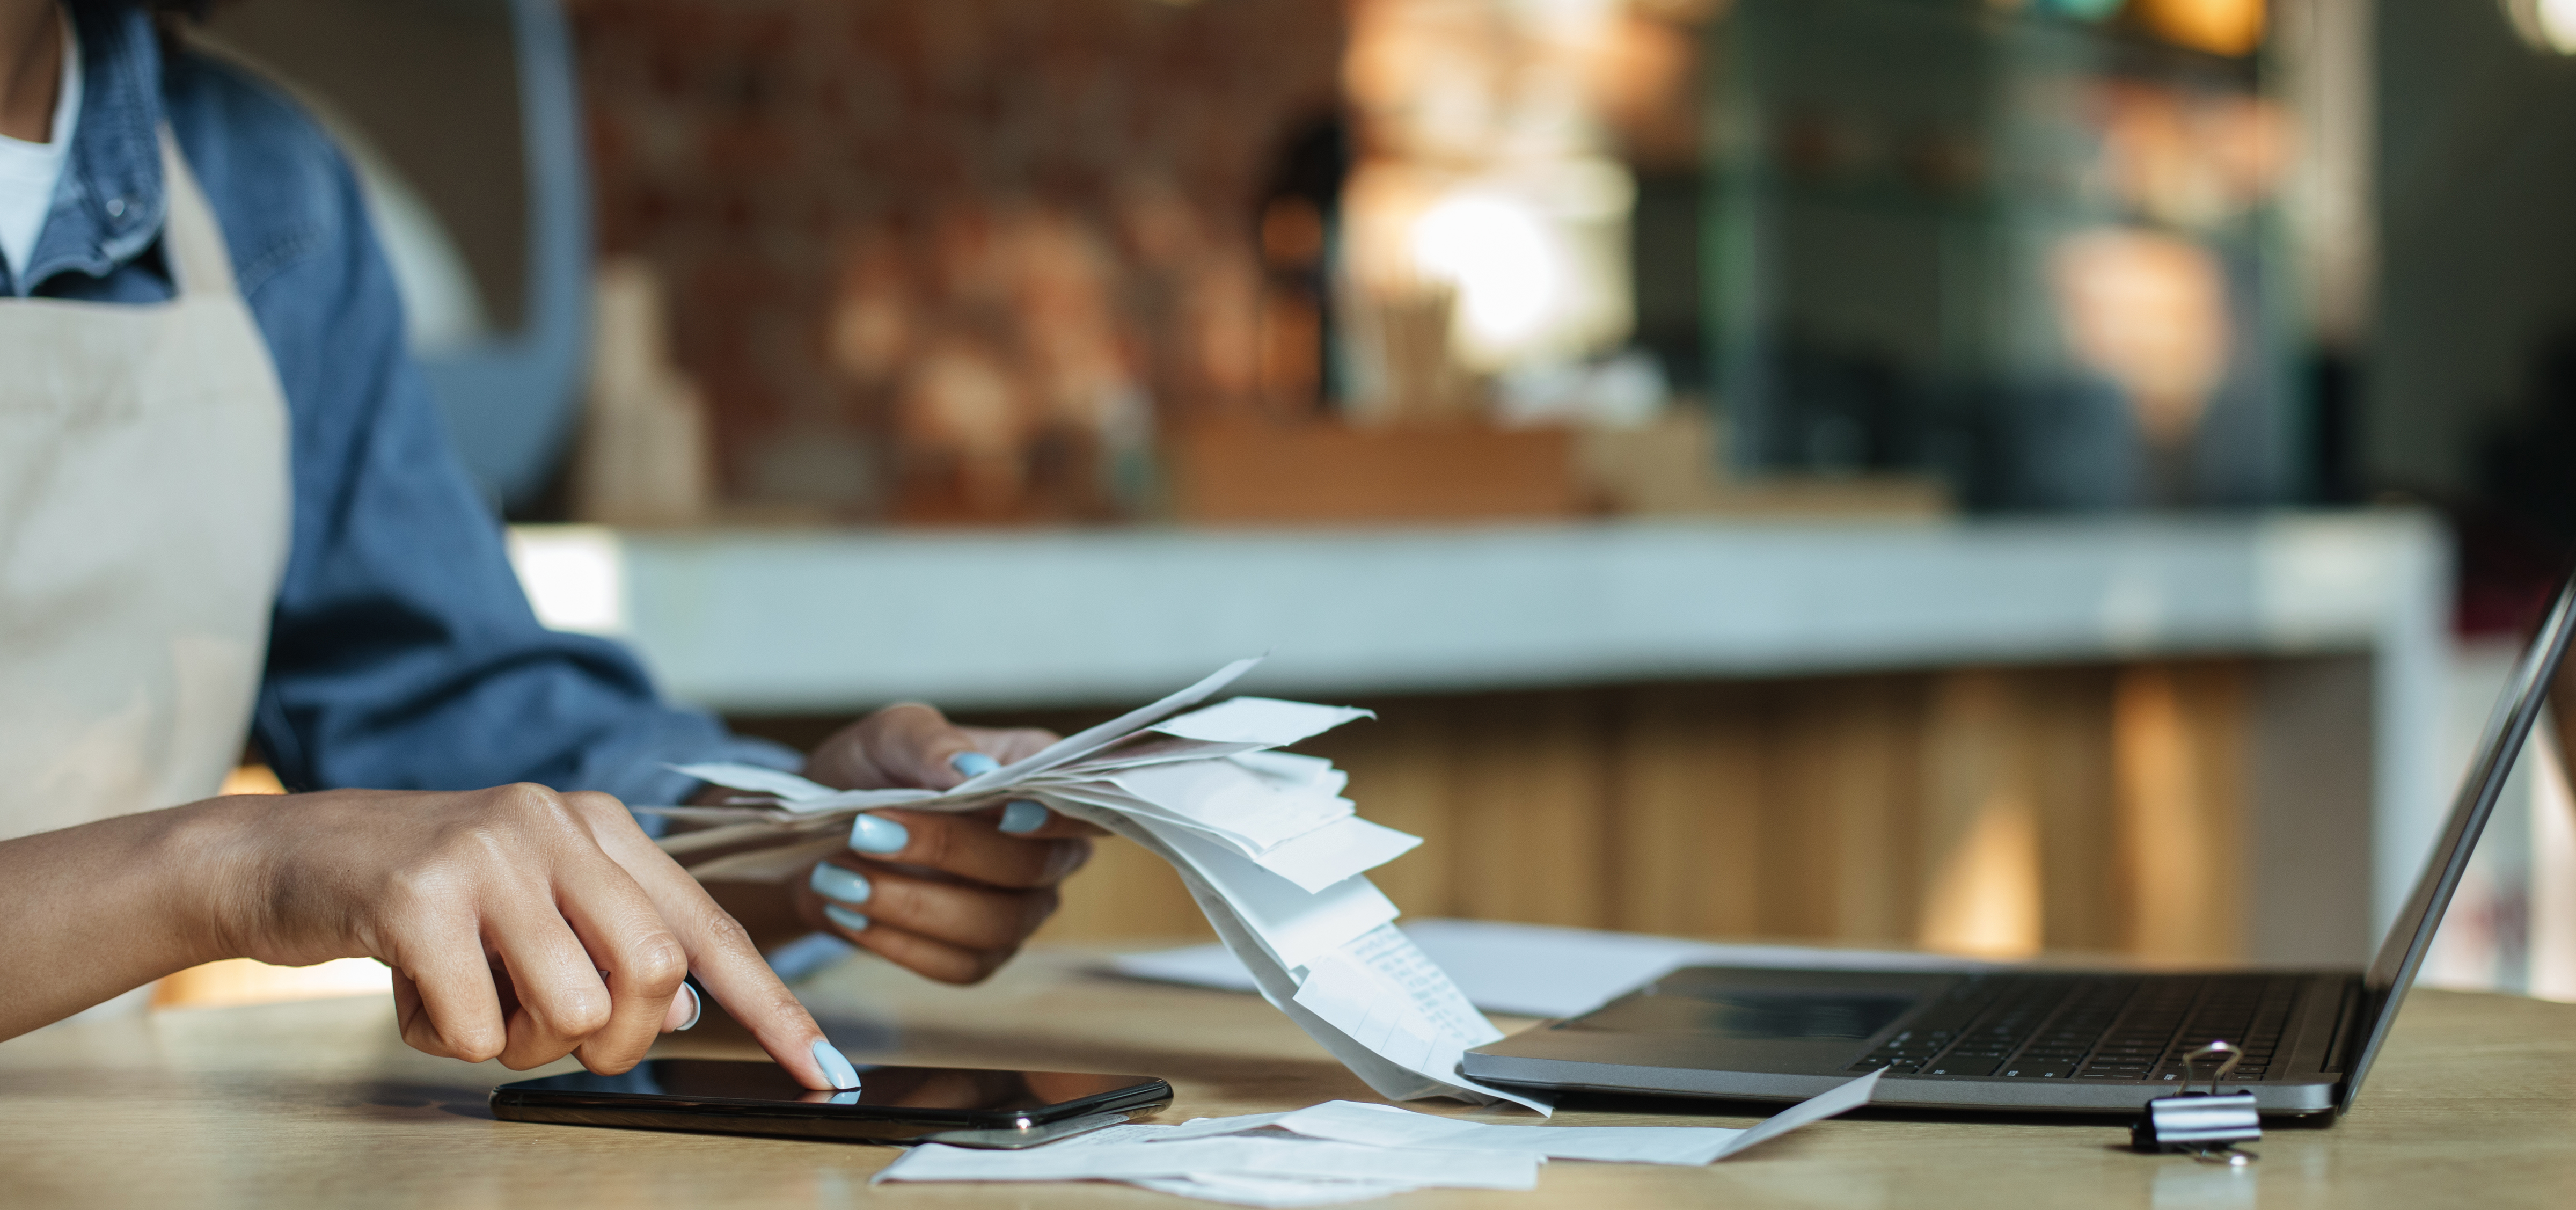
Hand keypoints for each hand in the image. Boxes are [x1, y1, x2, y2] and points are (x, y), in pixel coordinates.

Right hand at [187, 785, 856, 1087]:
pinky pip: (477, 1027)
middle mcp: (557, 823)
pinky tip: (412, 995)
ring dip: (517, 1043)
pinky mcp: (418, 896)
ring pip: (570, 1010)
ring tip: (467, 999)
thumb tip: (681, 1014)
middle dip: (611, 1040)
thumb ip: (613, 945)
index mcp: (601, 826)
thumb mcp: (531, 907)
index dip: (771, 1007)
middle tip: (549, 1037)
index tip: (823, 1072)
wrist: (282, 857)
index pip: (709, 928)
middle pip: (652, 977)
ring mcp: (489, 852)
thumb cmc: (423, 899)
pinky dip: (445, 1039)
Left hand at [794, 704, 1103, 982]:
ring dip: (912, 904)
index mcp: (1038, 782)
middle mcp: (1045, 849)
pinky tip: (848, 911)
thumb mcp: (889, 736)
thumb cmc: (871, 772)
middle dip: (949, 851)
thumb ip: (930, 744)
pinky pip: (960, 966)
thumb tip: (972, 770)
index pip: (1085, 806)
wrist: (822, 833)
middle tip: (869, 831)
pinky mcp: (979, 954)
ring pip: (997, 925)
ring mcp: (1018, 908)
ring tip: (840, 876)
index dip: (1059, 818)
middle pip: (1033, 867)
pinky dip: (898, 943)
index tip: (1007, 815)